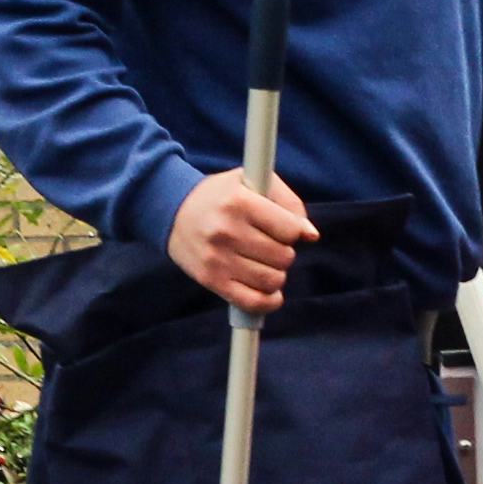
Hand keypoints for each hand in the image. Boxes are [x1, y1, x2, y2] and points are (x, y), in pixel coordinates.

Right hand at [168, 166, 314, 312]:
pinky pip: (253, 302)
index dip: (294, 230)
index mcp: (239, 202)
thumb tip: (310, 235)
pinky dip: (269, 301)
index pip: (290, 229)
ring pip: (272, 280)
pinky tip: (270, 291)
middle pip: (283, 256)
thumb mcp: (252, 180)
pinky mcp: (211, 280)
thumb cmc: (221, 196)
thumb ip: (288, 201)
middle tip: (270, 245)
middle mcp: (226, 231)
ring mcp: (217, 259)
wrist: (171, 211)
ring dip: (277, 274)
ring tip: (265, 263)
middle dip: (284, 252)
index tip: (283, 228)